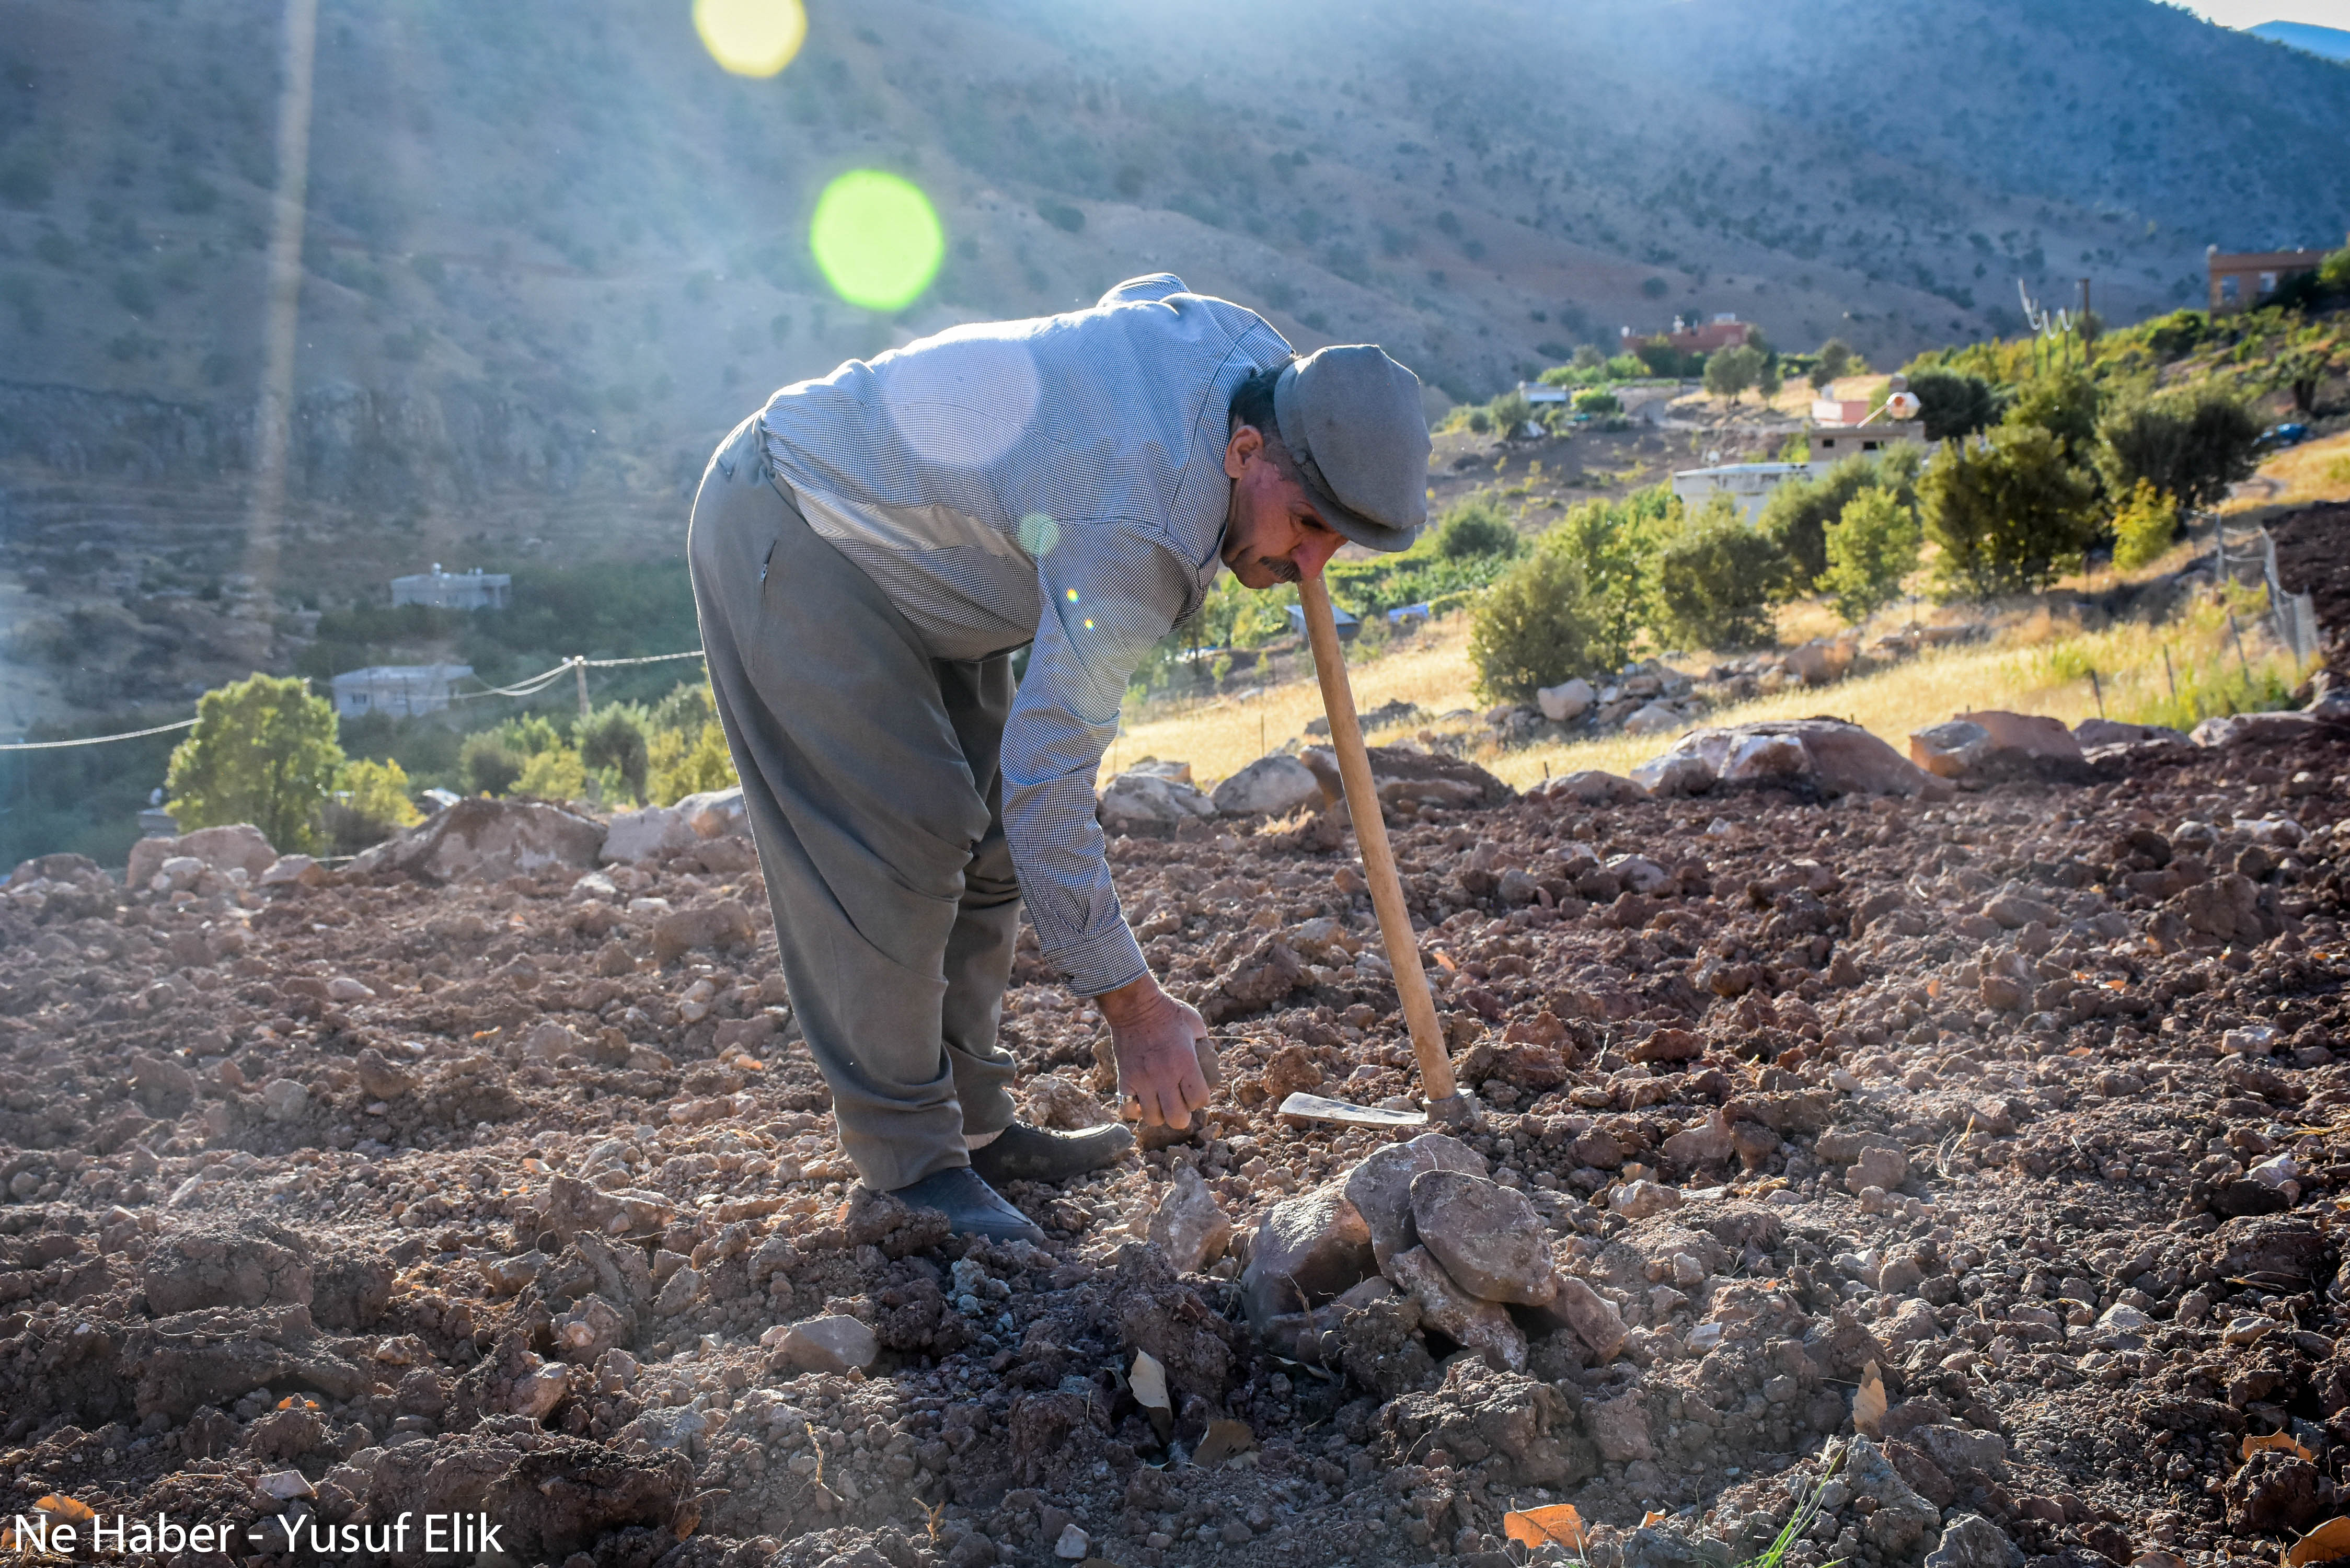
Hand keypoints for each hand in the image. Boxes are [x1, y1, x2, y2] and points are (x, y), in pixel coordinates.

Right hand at [1095, 974, 1217, 1129]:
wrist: (1135, 1005)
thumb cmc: (1169, 1011)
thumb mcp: (1196, 1025)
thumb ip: (1204, 1045)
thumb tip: (1209, 1060)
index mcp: (1186, 1063)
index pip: (1199, 1101)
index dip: (1201, 1100)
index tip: (1196, 1092)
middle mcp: (1164, 1075)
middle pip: (1177, 1119)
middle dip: (1182, 1116)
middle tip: (1179, 1105)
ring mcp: (1142, 1079)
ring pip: (1152, 1118)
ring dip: (1159, 1114)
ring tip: (1160, 1103)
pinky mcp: (1125, 1079)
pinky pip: (1128, 1108)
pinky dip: (1135, 1109)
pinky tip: (1141, 1100)